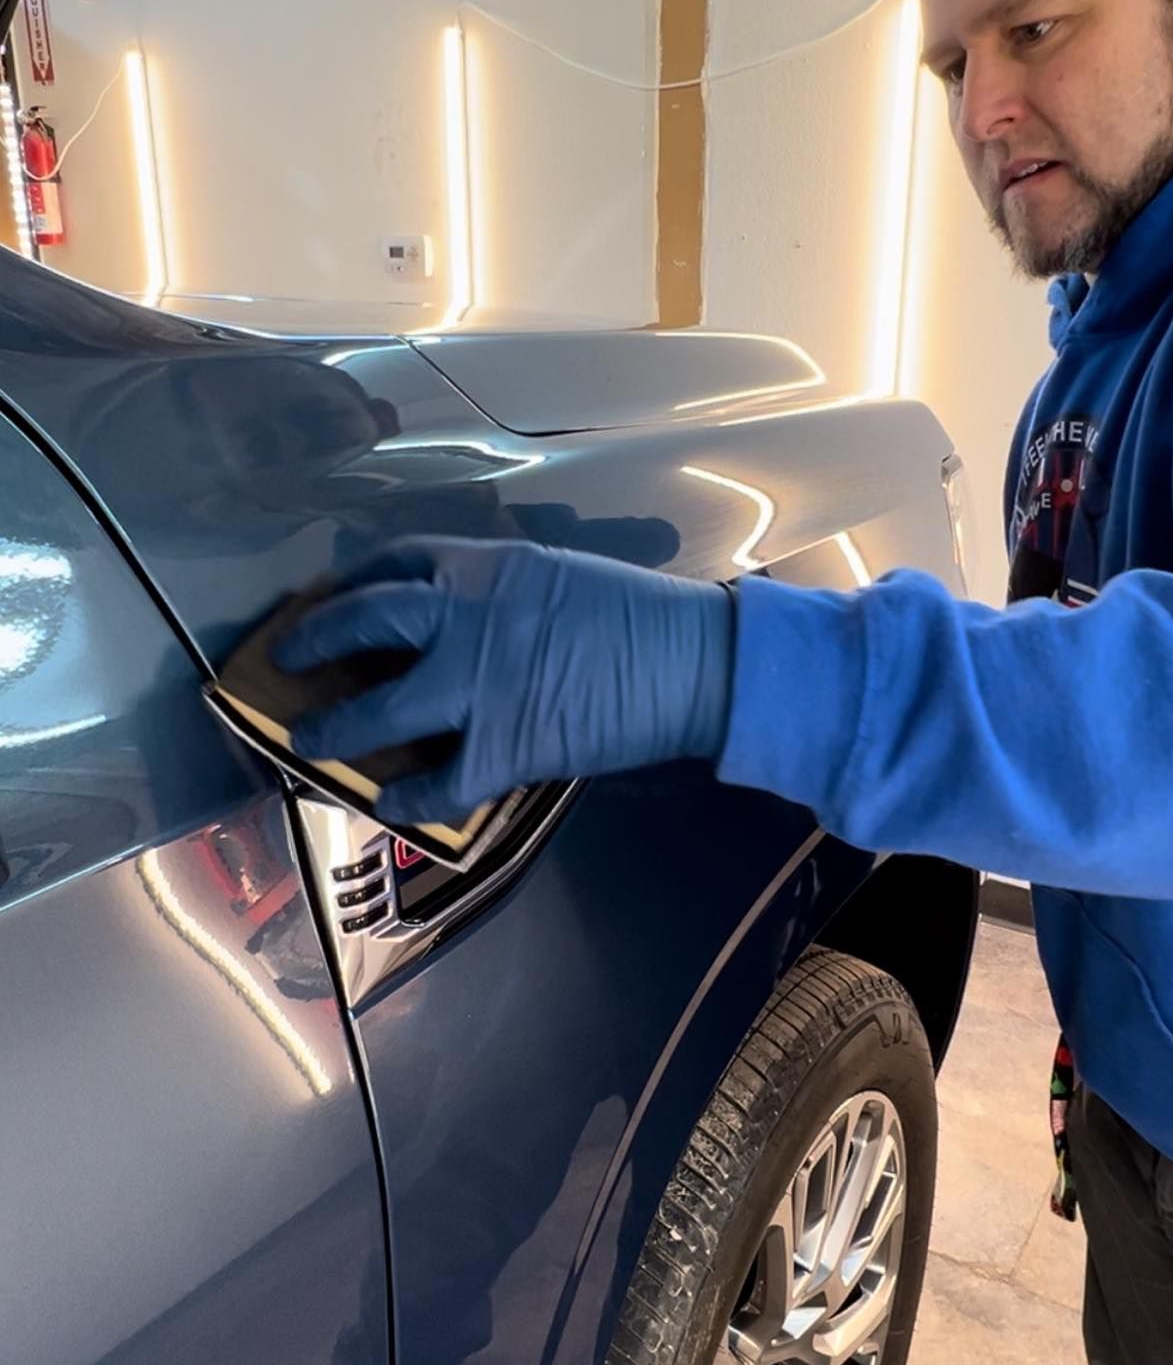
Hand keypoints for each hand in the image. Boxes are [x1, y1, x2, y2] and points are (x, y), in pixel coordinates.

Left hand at [273, 536, 734, 825]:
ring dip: (335, 730)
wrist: (693, 661)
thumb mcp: (555, 577)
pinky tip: (386, 801)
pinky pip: (437, 779)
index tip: (327, 597)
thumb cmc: (637, 616)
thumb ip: (498, 596)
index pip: (395, 563)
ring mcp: (482, 684)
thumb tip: (456, 625)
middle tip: (287, 658)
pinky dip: (405, 796)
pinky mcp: (506, 745)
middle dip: (314, 640)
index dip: (350, 582)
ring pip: (382, 709)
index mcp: (486, 567)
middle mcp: (469, 616)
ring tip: (307, 744)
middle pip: (365, 620)